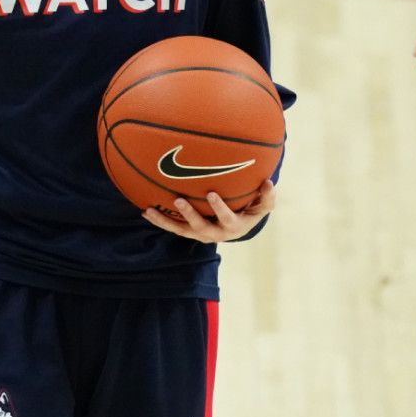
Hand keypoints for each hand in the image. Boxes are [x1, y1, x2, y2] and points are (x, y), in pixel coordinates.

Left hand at [143, 180, 275, 242]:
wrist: (239, 227)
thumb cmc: (251, 211)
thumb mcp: (262, 206)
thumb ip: (267, 197)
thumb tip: (269, 182)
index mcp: (233, 227)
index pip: (227, 218)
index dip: (220, 208)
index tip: (212, 194)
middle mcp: (214, 234)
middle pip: (200, 227)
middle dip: (190, 215)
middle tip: (179, 199)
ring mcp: (200, 234)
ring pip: (181, 230)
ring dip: (165, 221)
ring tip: (150, 211)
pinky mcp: (189, 231)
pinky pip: (173, 227)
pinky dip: (160, 221)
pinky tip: (145, 211)